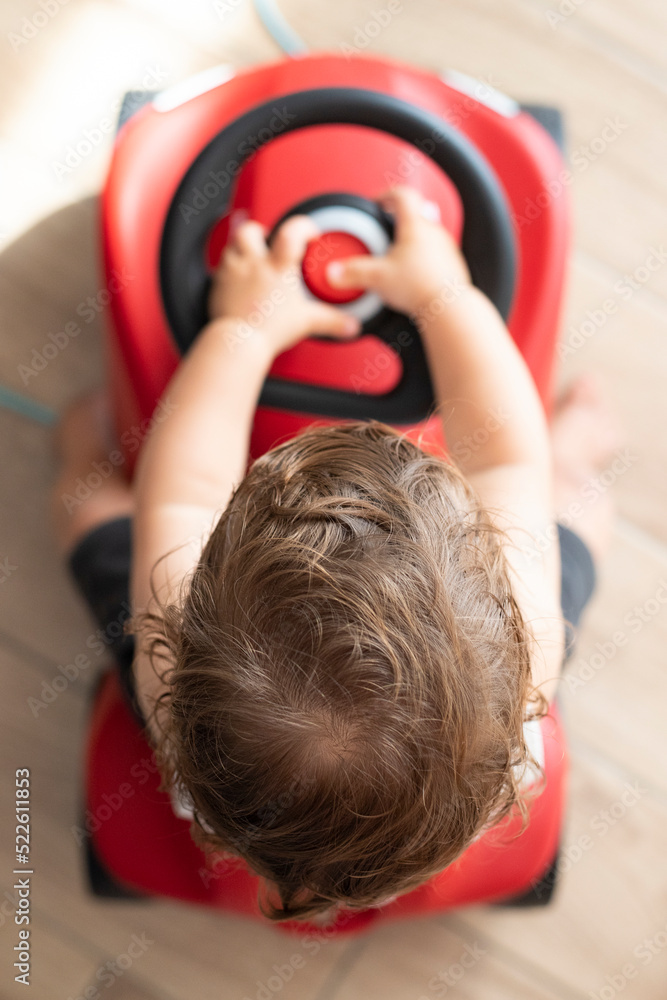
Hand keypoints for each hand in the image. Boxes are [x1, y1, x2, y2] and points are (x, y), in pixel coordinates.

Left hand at [208, 214, 360, 357]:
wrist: (239, 342)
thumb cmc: (268, 329)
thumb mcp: (307, 322)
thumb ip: (331, 321)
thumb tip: (350, 325)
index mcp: (277, 267)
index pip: (291, 231)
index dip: (303, 226)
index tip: (309, 233)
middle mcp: (252, 264)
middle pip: (250, 230)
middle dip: (260, 231)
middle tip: (268, 241)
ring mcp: (232, 273)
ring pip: (231, 247)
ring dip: (242, 250)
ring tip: (252, 260)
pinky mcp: (217, 286)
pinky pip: (219, 270)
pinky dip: (229, 272)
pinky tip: (237, 283)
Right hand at [326, 185, 470, 316]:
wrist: (448, 308)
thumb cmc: (420, 288)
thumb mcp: (377, 278)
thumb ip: (352, 273)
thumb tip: (333, 272)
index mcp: (415, 225)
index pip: (402, 194)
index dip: (386, 195)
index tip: (377, 204)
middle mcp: (434, 232)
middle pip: (414, 214)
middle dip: (397, 221)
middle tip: (382, 233)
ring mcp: (446, 248)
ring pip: (425, 235)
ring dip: (410, 241)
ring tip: (395, 258)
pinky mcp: (452, 265)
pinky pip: (434, 254)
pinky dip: (421, 259)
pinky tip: (411, 275)